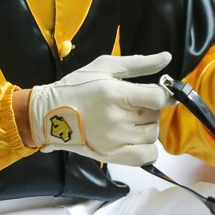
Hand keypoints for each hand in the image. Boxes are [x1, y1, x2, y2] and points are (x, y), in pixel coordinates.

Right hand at [28, 52, 170, 165]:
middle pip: (155, 116)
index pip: (158, 98)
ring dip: (147, 126)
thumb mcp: (105, 67)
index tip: (160, 93)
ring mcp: (114, 140)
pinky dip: (147, 148)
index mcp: (116, 94)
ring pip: (151, 135)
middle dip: (150, 108)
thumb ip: (138, 63)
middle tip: (134, 104)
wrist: (48, 115)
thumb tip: (167, 58)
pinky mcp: (111, 156)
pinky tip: (136, 138)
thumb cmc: (75, 87)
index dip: (164, 94)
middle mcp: (116, 119)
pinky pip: (145, 156)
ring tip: (131, 119)